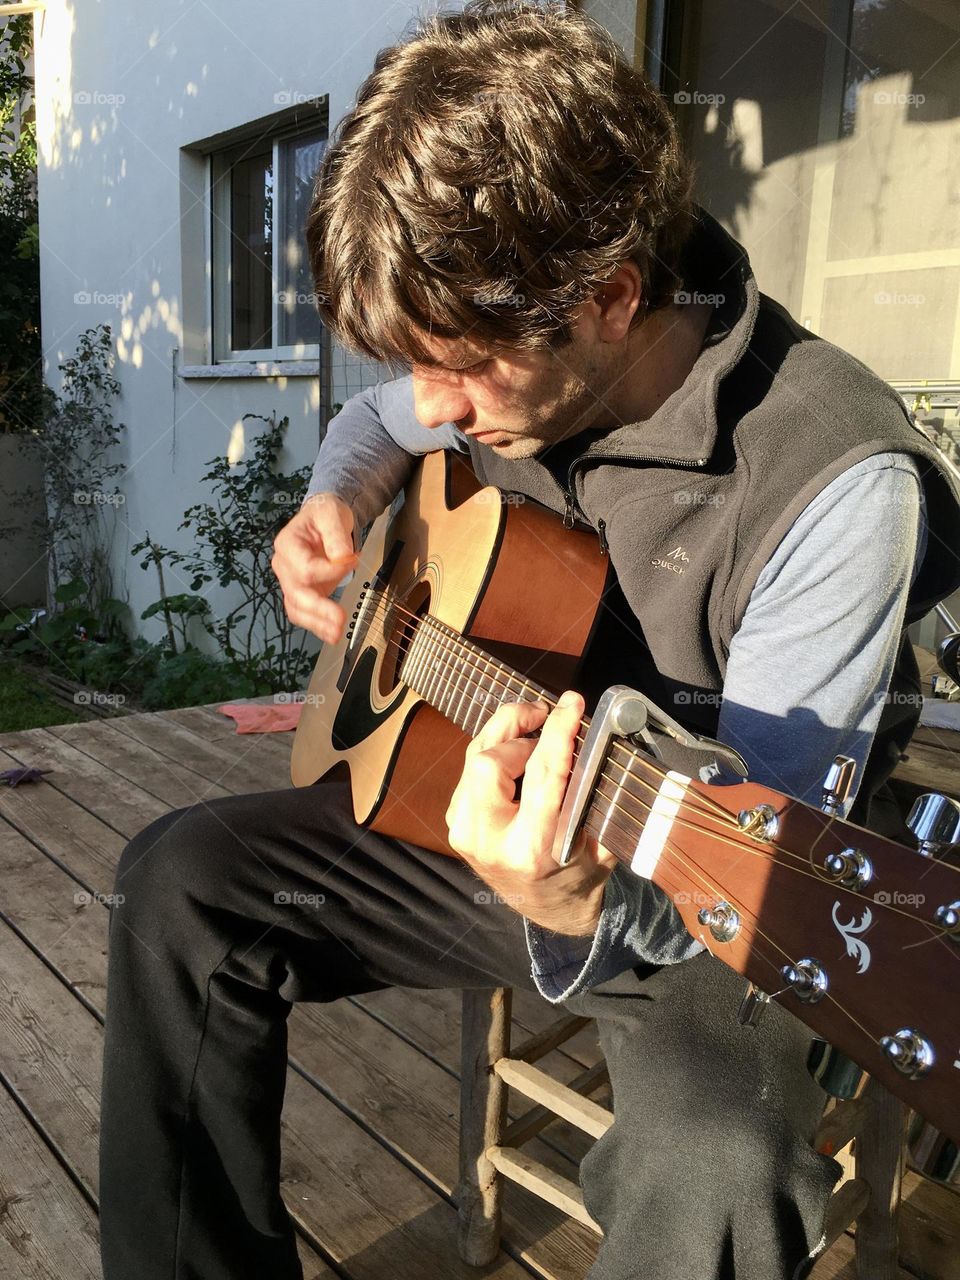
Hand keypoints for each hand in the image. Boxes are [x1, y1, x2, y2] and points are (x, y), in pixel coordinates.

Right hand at [272, 492, 359, 642]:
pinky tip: (331, 634)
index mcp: (287, 544)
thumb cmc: (325, 514)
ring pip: (297, 608)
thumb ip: (336, 535)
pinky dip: (316, 625)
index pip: (305, 568)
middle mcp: (283, 566)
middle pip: (296, 593)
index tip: (352, 562)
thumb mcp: (332, 515)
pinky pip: (303, 613)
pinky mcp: (302, 592)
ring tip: (336, 634)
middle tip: (340, 618)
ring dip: (316, 623)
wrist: (323, 519)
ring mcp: (290, 581)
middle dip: (318, 608)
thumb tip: (343, 558)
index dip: (329, 571)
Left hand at [444, 690, 617, 935]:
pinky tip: (517, 748)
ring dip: (505, 733)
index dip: (557, 730)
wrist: (546, 910)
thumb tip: (599, 735)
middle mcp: (490, 842)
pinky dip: (494, 750)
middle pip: (488, 762)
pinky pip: (469, 771)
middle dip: (518, 728)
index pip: (543, 774)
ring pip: (474, 758)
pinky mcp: (457, 824)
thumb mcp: (600, 841)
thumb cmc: (579, 873)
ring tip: (534, 724)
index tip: (571, 703)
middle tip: (546, 715)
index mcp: (532, 848)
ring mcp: (466, 833)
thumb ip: (596, 795)